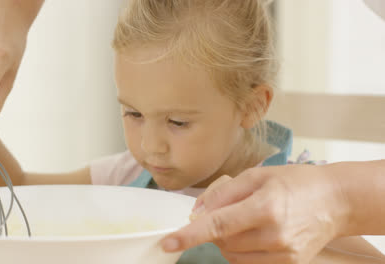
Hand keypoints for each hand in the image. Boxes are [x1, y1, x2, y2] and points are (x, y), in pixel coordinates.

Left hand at [161, 165, 350, 263]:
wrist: (335, 201)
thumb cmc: (295, 182)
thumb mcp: (257, 176)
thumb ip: (223, 193)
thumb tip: (196, 211)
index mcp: (265, 208)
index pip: (218, 226)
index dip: (189, 235)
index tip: (167, 243)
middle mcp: (274, 236)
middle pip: (223, 242)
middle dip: (214, 229)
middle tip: (229, 211)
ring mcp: (283, 255)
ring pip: (233, 255)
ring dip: (226, 241)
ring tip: (245, 220)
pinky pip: (249, 263)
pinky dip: (241, 250)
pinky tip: (253, 234)